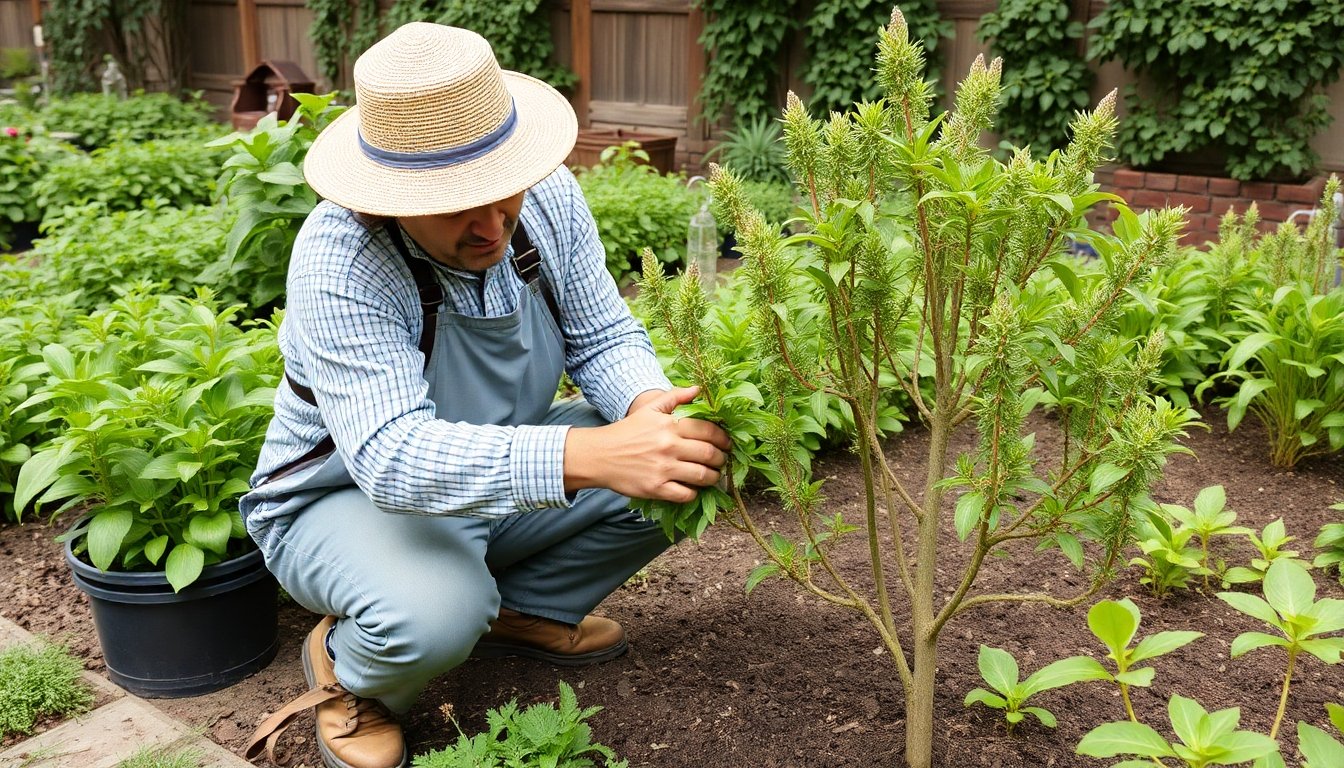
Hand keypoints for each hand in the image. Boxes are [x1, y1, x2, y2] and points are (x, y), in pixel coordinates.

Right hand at [564, 386, 731, 502]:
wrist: (599, 455)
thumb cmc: (626, 431)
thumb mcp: (649, 409)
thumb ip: (674, 397)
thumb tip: (698, 389)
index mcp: (670, 425)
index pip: (708, 431)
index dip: (723, 438)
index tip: (727, 443)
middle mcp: (669, 447)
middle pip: (709, 454)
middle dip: (722, 458)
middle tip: (722, 460)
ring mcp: (663, 469)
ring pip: (702, 476)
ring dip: (714, 477)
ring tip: (713, 475)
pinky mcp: (656, 488)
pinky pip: (686, 495)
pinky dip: (694, 493)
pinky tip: (694, 488)